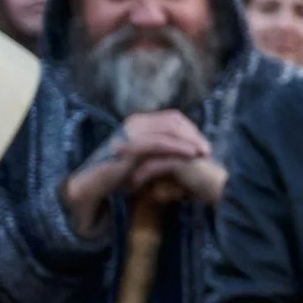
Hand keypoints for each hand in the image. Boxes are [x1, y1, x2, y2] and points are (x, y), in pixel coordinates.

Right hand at [61, 110, 213, 233]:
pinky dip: (178, 147)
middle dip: (194, 133)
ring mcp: (130, 132)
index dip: (191, 129)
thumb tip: (191, 148)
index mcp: (139, 122)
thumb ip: (164, 149)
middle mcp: (135, 122)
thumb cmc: (121, 173)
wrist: (94, 185)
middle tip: (208, 149)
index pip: (172, 117)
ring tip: (203, 153)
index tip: (203, 144)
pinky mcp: (129, 146)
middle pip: (173, 120)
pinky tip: (191, 155)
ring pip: (169, 129)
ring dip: (190, 140)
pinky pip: (159, 143)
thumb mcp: (148, 157)